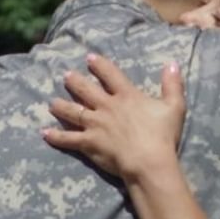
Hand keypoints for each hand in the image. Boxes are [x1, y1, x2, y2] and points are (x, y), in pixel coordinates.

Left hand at [43, 54, 184, 182]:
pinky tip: (45, 133)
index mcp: (127, 96)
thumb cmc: (163, 135)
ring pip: (73, 112)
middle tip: (66, 76)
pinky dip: (56, 136)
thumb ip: (172, 84)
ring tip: (52, 103)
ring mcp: (96, 125)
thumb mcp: (174, 106)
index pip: (110, 75)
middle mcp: (107, 107)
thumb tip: (173, 63)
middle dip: (75, 82)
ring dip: (62, 106)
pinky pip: (69, 139)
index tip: (89, 58)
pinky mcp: (89, 143)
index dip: (99, 65)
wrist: (149, 160)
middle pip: (86, 90)